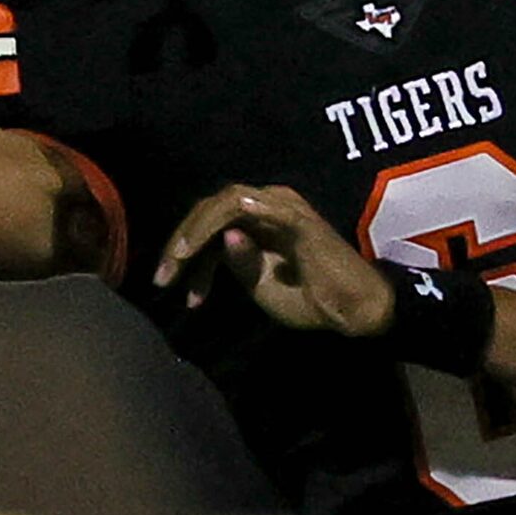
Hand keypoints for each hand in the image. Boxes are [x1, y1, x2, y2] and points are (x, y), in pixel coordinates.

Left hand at [153, 183, 395, 335]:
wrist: (354, 311)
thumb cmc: (313, 300)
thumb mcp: (260, 286)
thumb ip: (238, 264)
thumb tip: (220, 243)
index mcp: (262, 222)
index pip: (211, 222)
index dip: (185, 251)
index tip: (168, 284)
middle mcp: (271, 206)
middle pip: (211, 208)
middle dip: (180, 241)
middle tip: (161, 277)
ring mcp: (283, 207)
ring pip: (224, 203)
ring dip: (193, 231)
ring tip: (175, 262)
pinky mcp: (293, 217)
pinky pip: (246, 208)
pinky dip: (217, 224)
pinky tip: (198, 247)